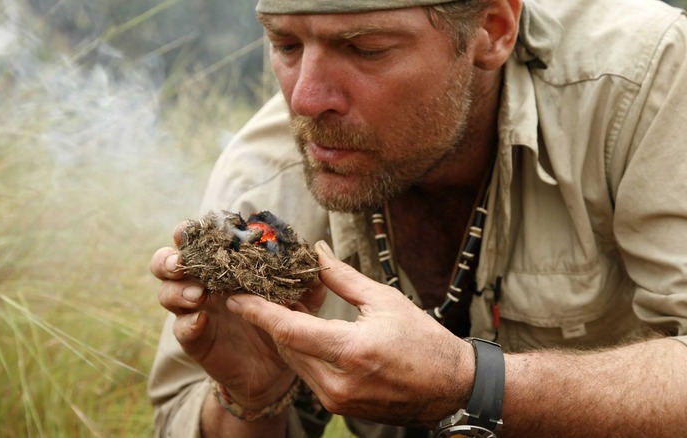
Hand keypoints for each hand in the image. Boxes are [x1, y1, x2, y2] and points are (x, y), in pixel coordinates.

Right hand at [150, 222, 325, 409]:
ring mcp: (195, 311)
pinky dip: (187, 322)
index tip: (191, 228)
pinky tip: (201, 320)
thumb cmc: (282, 320)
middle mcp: (202, 283)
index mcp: (223, 265)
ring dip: (179, 290)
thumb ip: (307, 277)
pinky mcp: (196, 339)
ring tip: (200, 294)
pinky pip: (181, 329)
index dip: (189, 232)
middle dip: (169, 258)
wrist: (276, 367)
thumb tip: (316, 252)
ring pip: (167, 293)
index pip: (197, 242)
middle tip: (181, 262)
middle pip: (166, 263)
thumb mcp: (301, 299)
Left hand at [226, 241, 474, 427]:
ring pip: (295, 362)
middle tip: (257, 292)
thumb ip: (343, 278)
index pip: (289, 330)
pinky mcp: (341, 407)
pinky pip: (309, 375)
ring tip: (281, 307)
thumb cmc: (424, 341)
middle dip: (270, 320)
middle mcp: (337, 382)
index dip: (258, 312)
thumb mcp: (384, 301)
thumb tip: (316, 252)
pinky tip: (305, 332)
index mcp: (350, 351)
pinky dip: (303, 352)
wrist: (451, 387)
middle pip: (286, 346)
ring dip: (286, 336)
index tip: (234, 296)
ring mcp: (338, 399)